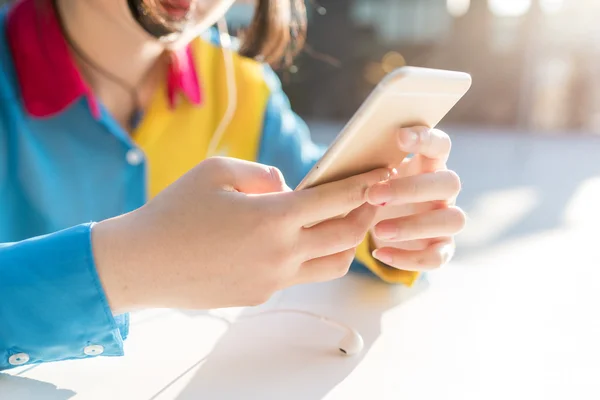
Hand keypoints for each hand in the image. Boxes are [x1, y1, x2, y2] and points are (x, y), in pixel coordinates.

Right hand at [93, 157, 392, 311]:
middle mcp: (281, 254)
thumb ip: (262, 174)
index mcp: (272, 218)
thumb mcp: (217, 172)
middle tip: (373, 199)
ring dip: (346, 243)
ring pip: (333, 265)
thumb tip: (288, 186)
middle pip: (346, 236)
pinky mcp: (261, 295)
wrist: (142, 263)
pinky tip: (299, 241)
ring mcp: (273, 279)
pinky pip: (300, 275)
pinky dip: (311, 256)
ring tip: (344, 223)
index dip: (365, 186)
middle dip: (367, 214)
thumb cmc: (174, 211)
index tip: (384, 176)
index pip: (336, 200)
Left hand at [366, 127, 465, 270]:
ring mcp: (446, 219)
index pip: (440, 145)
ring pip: (453, 220)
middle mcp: (443, 190)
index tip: (399, 136)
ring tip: (378, 230)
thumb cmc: (372, 191)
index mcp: (428, 164)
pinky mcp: (441, 247)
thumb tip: (345, 162)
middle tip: (373, 196)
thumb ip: (368, 167)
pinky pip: (437, 257)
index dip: (425, 138)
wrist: (376, 223)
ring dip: (414, 226)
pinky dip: (409, 258)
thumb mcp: (369, 176)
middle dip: (410, 189)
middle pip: (450, 183)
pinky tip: (380, 253)